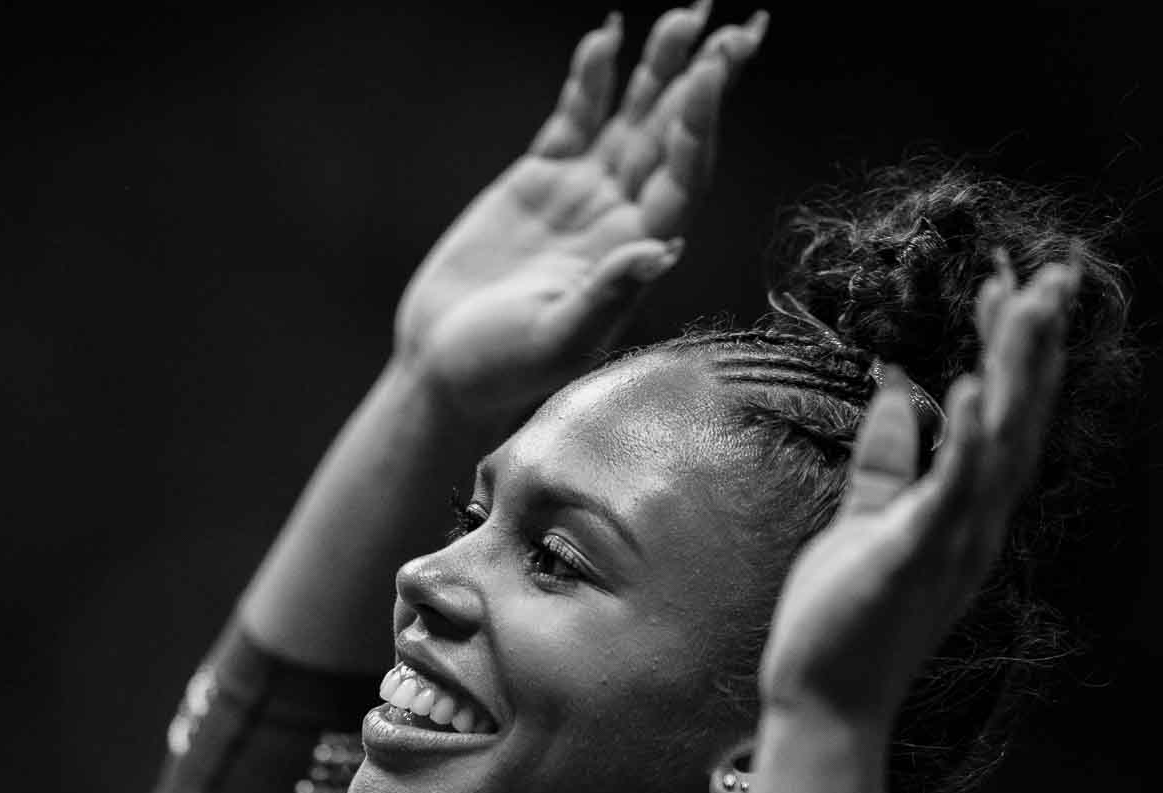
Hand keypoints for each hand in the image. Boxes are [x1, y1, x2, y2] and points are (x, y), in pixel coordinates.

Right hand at [395, 3, 764, 422]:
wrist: (443, 367)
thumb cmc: (501, 371)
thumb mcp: (556, 343)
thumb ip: (607, 295)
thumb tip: (661, 250)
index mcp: (636, 249)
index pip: (683, 174)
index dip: (700, 123)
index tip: (712, 72)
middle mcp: (621, 213)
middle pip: (673, 133)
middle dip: (704, 79)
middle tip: (734, 27)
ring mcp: (582, 192)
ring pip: (633, 116)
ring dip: (660, 68)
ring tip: (688, 13)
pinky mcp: (539, 180)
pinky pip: (575, 117)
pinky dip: (591, 78)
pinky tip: (607, 38)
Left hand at [758, 256, 1081, 728]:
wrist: (824, 703)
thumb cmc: (841, 622)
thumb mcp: (863, 523)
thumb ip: (885, 463)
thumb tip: (891, 393)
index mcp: (964, 514)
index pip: (999, 419)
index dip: (1008, 354)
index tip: (1006, 290)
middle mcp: (977, 525)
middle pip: (1020, 420)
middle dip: (1032, 346)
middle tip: (1046, 274)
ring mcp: (956, 542)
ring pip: (1002, 444)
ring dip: (1015, 372)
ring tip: (1024, 303)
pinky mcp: (920, 558)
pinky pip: (952, 491)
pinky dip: (965, 438)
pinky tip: (968, 388)